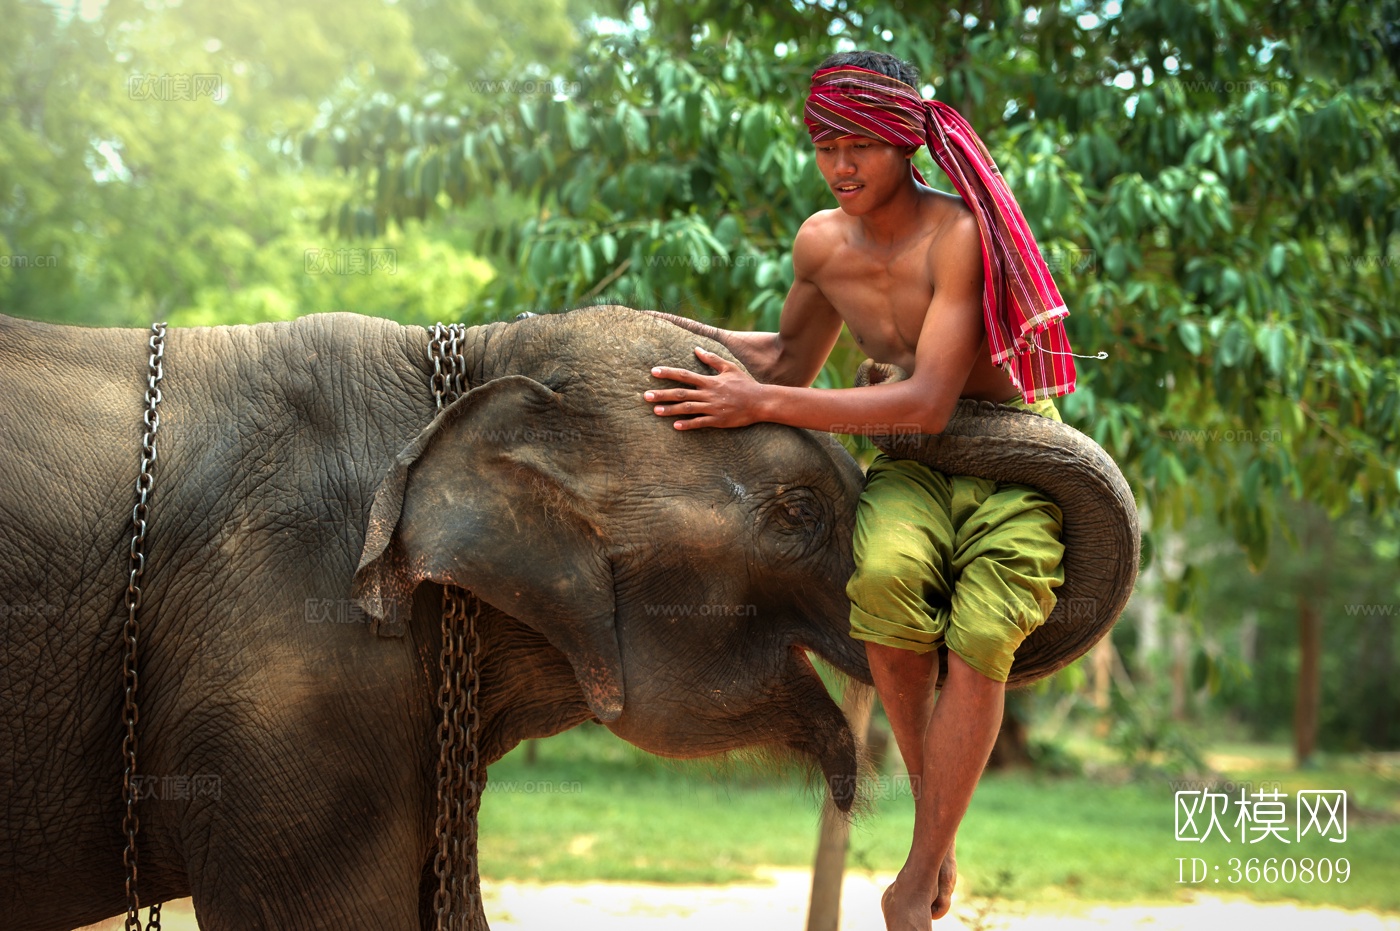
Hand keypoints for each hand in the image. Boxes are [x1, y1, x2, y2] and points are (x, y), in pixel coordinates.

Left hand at [645, 347, 764, 429]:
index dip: (668, 373)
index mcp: (709, 381)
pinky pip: (700, 423)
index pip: (684, 375)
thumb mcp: (729, 368)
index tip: (653, 372)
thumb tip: (696, 349)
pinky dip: (688, 424)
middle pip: (681, 393)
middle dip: (662, 394)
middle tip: (646, 396)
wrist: (760, 402)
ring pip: (687, 409)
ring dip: (670, 410)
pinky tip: (675, 426)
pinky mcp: (718, 420)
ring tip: (655, 411)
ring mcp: (712, 408)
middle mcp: (708, 394)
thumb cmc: (745, 384)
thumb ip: (711, 359)